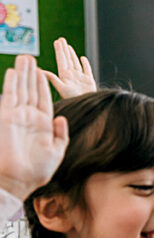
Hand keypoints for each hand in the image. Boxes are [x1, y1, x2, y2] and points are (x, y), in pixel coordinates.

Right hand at [0, 55, 68, 200]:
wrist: (20, 180)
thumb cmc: (37, 170)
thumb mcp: (57, 151)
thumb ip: (61, 134)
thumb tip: (61, 118)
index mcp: (42, 125)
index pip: (43, 99)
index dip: (43, 85)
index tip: (44, 71)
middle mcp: (28, 118)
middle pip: (30, 90)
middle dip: (31, 74)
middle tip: (30, 56)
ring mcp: (17, 117)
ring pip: (21, 90)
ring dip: (23, 73)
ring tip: (25, 57)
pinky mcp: (7, 118)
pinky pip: (10, 97)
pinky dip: (13, 84)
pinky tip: (15, 72)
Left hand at [42, 37, 96, 98]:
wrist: (88, 107)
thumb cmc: (74, 99)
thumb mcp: (61, 88)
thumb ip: (52, 78)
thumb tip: (39, 70)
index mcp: (64, 75)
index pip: (61, 60)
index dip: (59, 50)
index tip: (57, 41)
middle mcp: (71, 75)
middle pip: (67, 59)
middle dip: (64, 49)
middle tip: (61, 39)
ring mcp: (80, 78)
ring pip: (75, 63)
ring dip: (72, 54)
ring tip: (68, 46)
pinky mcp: (89, 81)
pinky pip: (87, 69)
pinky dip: (85, 63)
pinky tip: (83, 58)